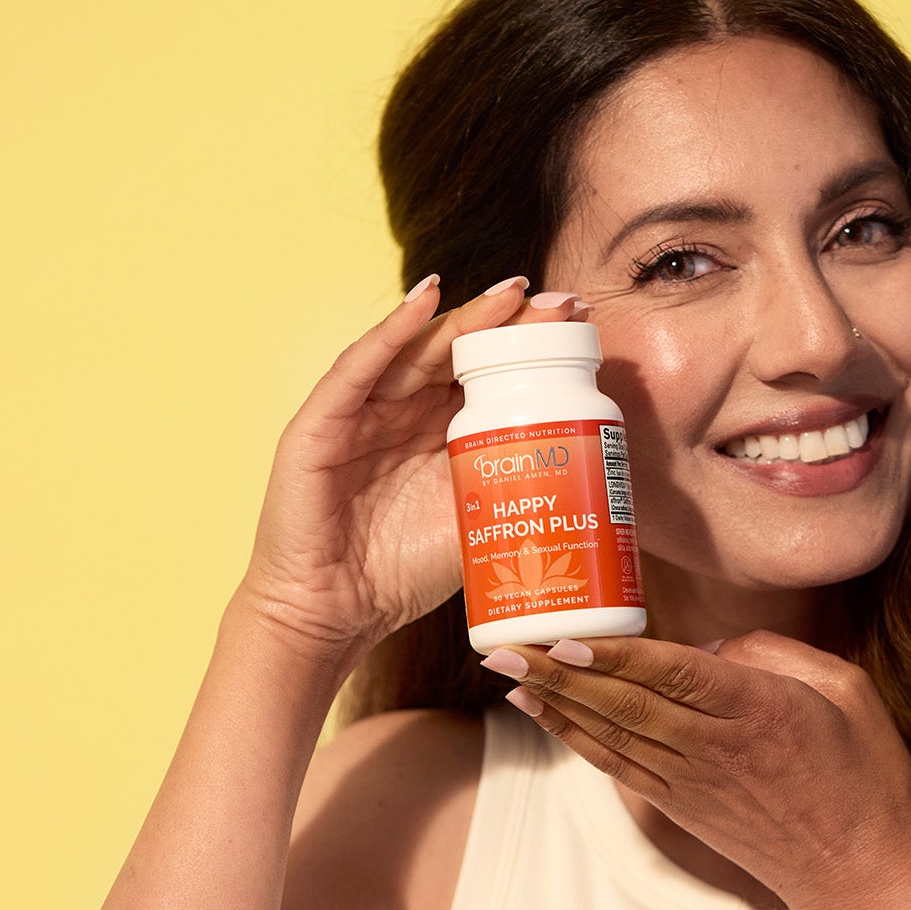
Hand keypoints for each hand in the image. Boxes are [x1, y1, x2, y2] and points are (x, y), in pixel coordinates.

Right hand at [235, 279, 589, 666]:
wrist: (334, 615)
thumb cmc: (401, 575)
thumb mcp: (474, 524)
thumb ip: (512, 490)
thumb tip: (589, 472)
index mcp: (439, 433)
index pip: (489, 375)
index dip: (533, 349)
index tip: (585, 327)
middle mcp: (402, 412)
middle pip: (460, 352)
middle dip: (513, 324)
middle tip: (564, 302)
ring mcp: (361, 412)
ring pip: (418, 349)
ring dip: (466, 317)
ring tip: (513, 293)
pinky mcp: (321, 422)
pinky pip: (359, 366)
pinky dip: (392, 329)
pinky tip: (427, 298)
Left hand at [482, 630, 910, 909]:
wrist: (857, 873)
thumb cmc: (862, 774)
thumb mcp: (847, 690)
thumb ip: (777, 654)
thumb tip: (711, 646)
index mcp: (756, 710)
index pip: (671, 675)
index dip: (613, 658)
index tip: (563, 639)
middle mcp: (713, 746)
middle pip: (622, 703)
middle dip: (555, 674)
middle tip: (500, 647)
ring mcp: (690, 780)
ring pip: (609, 733)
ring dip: (552, 701)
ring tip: (503, 670)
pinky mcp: (679, 805)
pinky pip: (615, 764)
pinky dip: (573, 736)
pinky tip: (542, 711)